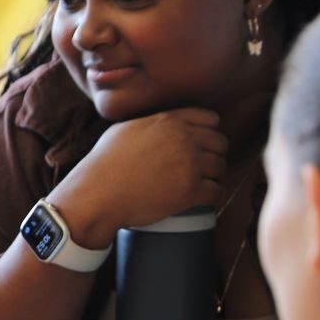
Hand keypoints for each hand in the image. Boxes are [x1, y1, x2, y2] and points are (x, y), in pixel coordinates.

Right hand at [50, 109, 226, 246]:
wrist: (97, 194)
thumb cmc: (104, 163)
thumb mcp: (126, 129)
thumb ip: (151, 123)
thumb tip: (161, 125)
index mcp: (169, 121)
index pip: (211, 119)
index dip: (209, 132)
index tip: (204, 144)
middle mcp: (184, 139)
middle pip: (220, 143)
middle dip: (214, 154)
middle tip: (205, 166)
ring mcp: (190, 165)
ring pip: (221, 167)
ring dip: (214, 176)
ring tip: (204, 183)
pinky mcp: (191, 191)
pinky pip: (217, 192)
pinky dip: (213, 197)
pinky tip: (206, 199)